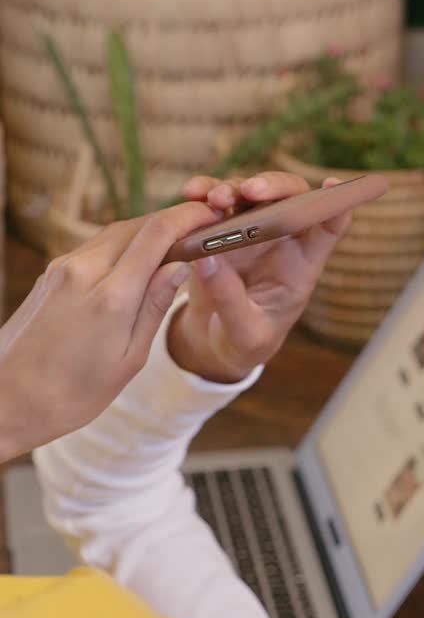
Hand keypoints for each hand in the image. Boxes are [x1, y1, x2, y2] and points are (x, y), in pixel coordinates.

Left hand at [0, 201, 220, 461]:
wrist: (8, 400)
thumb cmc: (71, 394)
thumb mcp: (128, 359)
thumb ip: (154, 307)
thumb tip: (178, 268)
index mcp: (111, 296)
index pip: (156, 233)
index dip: (188, 217)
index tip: (209, 217)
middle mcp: (83, 270)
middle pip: (135, 226)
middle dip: (169, 222)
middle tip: (198, 232)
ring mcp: (61, 269)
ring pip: (113, 235)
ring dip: (144, 235)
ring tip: (170, 251)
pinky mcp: (49, 275)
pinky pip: (93, 250)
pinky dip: (120, 250)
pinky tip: (133, 269)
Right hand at [167, 170, 351, 382]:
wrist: (216, 340)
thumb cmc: (244, 340)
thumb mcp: (243, 333)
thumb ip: (230, 301)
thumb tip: (207, 260)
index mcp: (301, 266)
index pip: (329, 228)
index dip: (339, 202)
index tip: (334, 184)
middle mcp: (281, 241)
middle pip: (289, 197)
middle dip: (273, 187)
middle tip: (250, 191)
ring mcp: (251, 230)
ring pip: (249, 192)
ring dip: (232, 187)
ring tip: (212, 199)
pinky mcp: (222, 229)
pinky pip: (216, 201)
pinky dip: (204, 192)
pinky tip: (191, 192)